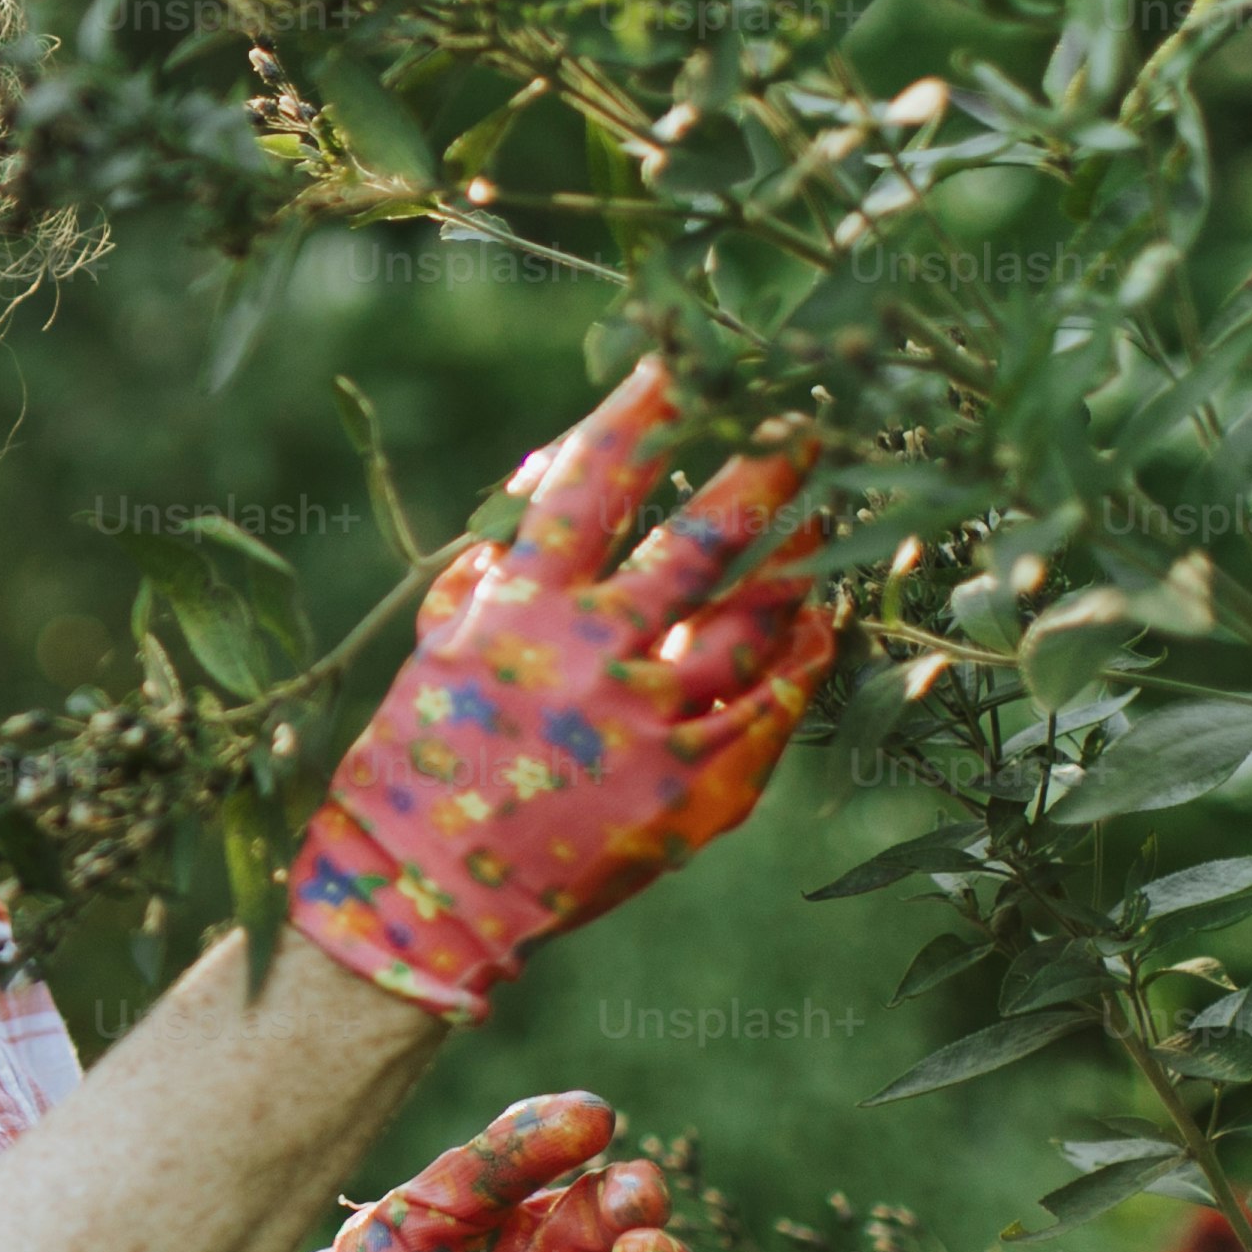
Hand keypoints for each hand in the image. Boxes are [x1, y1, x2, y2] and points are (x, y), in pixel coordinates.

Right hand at [285, 358, 834, 1020]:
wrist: (424, 895)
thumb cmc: (420, 758)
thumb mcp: (438, 644)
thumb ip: (490, 566)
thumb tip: (539, 483)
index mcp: (520, 608)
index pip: (597, 479)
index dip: (646, 409)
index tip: (689, 356)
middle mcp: (591, 656)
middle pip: (701, 540)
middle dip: (763, 470)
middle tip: (809, 423)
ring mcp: (648, 727)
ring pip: (754, 624)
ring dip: (800, 562)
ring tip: (831, 516)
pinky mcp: (689, 794)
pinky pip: (772, 713)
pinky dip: (804, 662)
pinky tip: (825, 624)